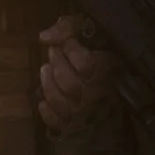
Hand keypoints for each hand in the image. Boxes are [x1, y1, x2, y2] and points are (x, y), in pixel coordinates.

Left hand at [37, 14, 117, 132]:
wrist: (111, 104)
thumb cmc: (97, 59)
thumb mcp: (89, 35)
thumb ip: (69, 28)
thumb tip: (43, 37)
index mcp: (107, 72)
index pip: (87, 64)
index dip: (71, 50)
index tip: (68, 42)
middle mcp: (97, 95)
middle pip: (71, 84)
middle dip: (57, 65)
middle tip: (52, 53)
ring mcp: (85, 113)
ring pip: (62, 101)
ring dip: (48, 84)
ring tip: (45, 70)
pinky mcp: (74, 127)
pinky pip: (57, 122)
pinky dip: (47, 112)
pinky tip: (43, 102)